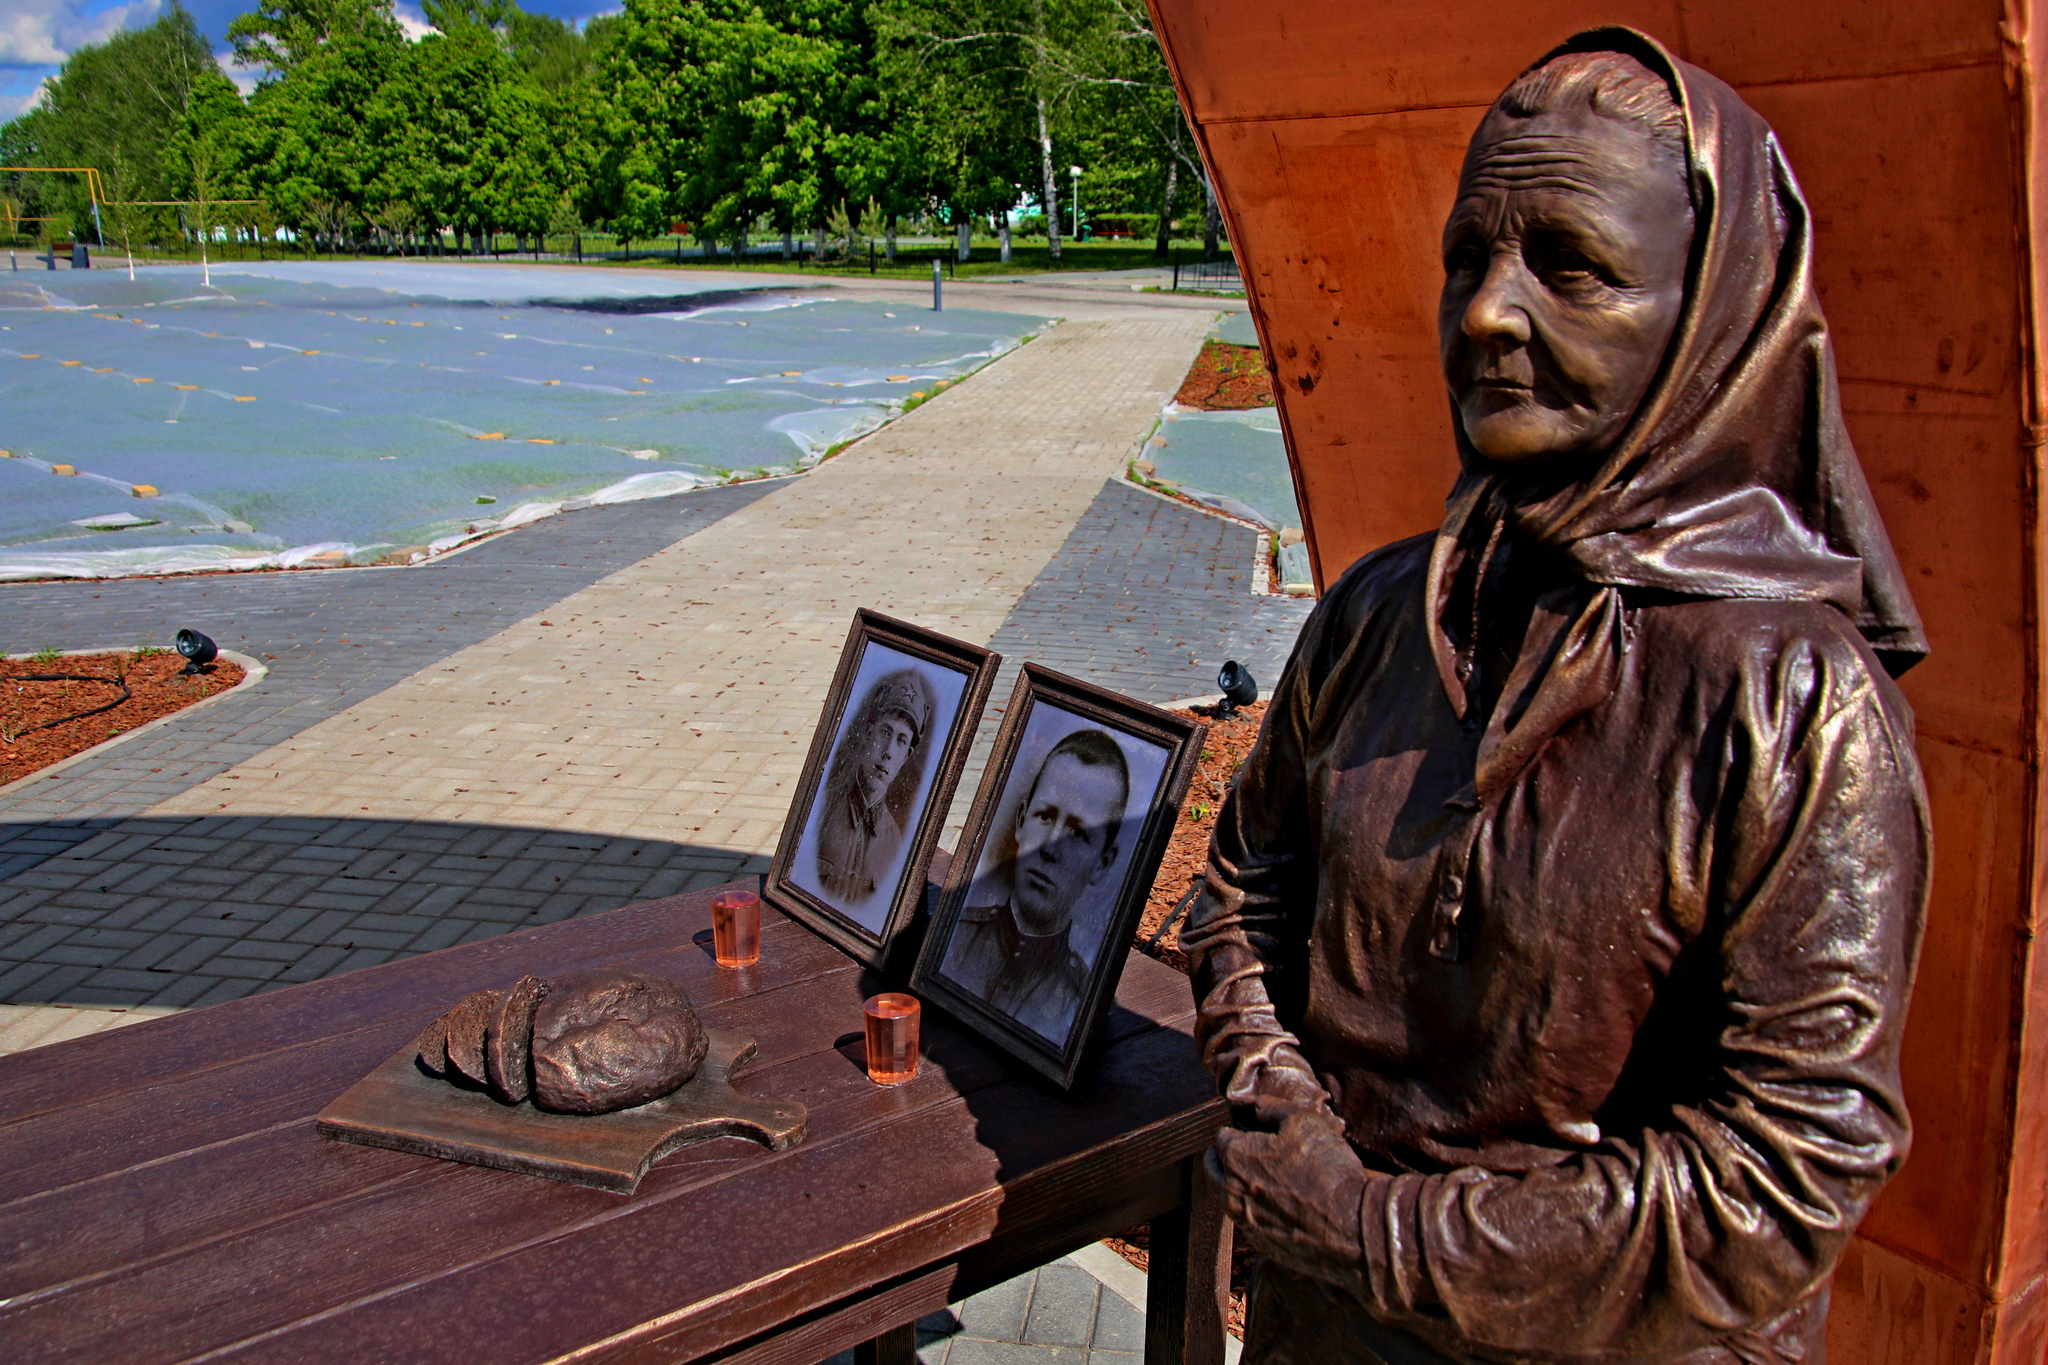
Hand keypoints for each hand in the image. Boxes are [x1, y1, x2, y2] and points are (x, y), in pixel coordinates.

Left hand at [1207, 1104, 1367, 1288]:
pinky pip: (1250, 1222)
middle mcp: (1231, 1193)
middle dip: (1223, 1158)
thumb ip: (1272, 1109)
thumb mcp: (1303, 1121)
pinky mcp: (1261, 1245)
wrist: (1352, 1227)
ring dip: (1238, 1185)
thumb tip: (1256, 1108)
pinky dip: (1258, 1211)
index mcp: (1235, 1158)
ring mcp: (1245, 1223)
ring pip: (1230, 1198)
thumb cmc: (1327, 1169)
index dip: (1237, 1130)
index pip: (1221, 1138)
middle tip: (1244, 1152)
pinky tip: (1283, 1206)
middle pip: (1213, 1169)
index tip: (1251, 1131)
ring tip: (1265, 1178)